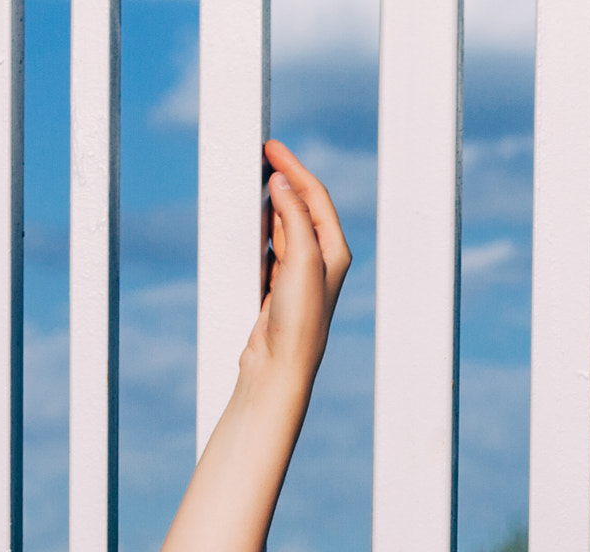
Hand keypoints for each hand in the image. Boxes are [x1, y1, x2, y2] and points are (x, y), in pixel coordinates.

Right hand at [244, 140, 351, 388]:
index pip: (316, 197)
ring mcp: (300, 274)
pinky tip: (255, 221)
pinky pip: (273, 245)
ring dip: (274, 202)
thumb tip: (281, 183)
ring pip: (287, 225)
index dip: (295, 168)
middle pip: (303, 207)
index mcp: (334, 252)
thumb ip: (294, 216)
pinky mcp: (280, 287)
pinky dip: (265, 228)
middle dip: (285, 179)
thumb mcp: (300, 259)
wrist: (278, 366)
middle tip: (263, 156)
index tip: (272, 148)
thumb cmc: (297, 320)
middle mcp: (321, 261)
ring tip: (257, 181)